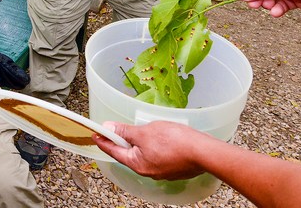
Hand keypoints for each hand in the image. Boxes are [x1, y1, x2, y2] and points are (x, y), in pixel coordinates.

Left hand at [93, 121, 210, 180]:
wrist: (205, 152)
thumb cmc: (176, 142)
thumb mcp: (145, 131)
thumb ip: (125, 131)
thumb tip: (108, 129)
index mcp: (137, 164)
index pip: (114, 151)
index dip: (103, 140)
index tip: (95, 134)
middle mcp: (147, 171)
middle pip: (129, 153)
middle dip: (124, 140)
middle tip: (117, 128)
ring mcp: (161, 171)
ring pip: (144, 154)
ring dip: (140, 142)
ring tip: (145, 130)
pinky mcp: (173, 168)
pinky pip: (157, 156)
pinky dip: (154, 146)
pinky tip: (161, 138)